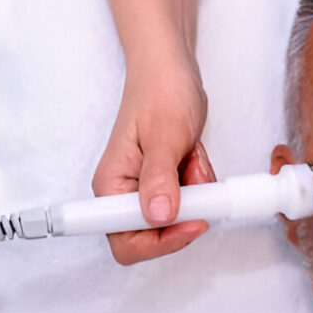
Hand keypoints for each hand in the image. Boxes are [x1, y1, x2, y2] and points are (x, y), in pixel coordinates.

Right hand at [92, 60, 215, 263]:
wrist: (170, 70)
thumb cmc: (160, 92)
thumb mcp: (164, 135)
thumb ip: (160, 178)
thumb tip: (159, 217)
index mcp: (112, 186)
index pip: (126, 243)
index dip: (162, 241)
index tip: (192, 219)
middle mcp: (125, 193)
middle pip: (157, 234)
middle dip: (185, 210)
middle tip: (194, 174)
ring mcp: (146, 189)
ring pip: (179, 217)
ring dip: (196, 192)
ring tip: (191, 155)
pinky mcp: (165, 182)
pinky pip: (190, 200)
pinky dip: (200, 182)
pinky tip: (193, 154)